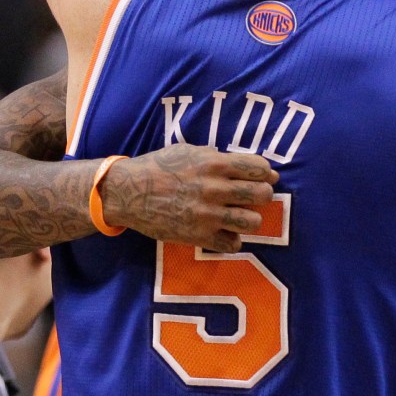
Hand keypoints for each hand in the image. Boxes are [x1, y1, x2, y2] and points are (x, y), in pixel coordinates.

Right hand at [101, 144, 278, 251]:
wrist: (129, 193)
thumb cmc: (158, 167)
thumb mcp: (189, 151)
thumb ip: (217, 158)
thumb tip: (246, 166)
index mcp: (215, 164)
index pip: (260, 168)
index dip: (266, 173)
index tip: (264, 177)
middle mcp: (215, 189)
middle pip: (263, 195)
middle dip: (263, 194)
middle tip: (253, 197)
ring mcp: (209, 215)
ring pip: (254, 222)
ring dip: (250, 218)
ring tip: (240, 216)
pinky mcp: (199, 236)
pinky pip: (233, 244)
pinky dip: (232, 239)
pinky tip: (224, 232)